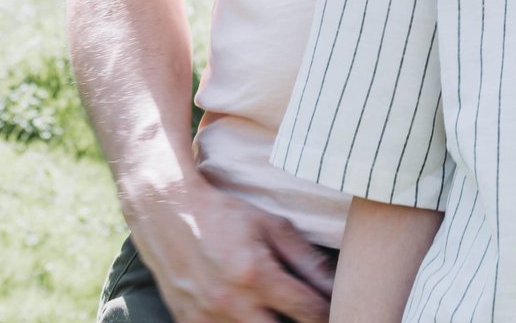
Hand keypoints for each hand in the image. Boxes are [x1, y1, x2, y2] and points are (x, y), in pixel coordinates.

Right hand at [128, 179, 333, 321]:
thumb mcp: (272, 227)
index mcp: (256, 276)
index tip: (338, 310)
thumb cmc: (226, 216)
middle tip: (308, 315)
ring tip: (277, 312)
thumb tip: (334, 284)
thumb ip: (306, 258)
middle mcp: (230, 303)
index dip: (327, 313)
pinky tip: (249, 313)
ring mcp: (205, 318)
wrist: (168, 213)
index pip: (307, 310)